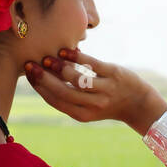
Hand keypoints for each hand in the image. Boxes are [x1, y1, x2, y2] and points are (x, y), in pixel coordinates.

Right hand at [23, 47, 166, 131]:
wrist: (138, 104)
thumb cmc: (106, 103)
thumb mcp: (86, 108)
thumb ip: (68, 98)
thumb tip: (42, 78)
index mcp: (82, 115)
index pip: (55, 100)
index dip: (40, 87)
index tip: (29, 75)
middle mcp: (93, 105)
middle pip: (62, 91)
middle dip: (43, 78)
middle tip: (30, 65)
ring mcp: (105, 90)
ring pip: (76, 79)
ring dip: (58, 67)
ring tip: (48, 58)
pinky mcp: (114, 74)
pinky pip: (92, 64)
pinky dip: (76, 57)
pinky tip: (65, 51)